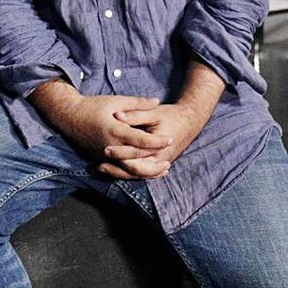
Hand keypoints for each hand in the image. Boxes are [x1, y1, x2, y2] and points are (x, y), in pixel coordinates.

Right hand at [29, 81, 172, 176]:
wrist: (69, 116)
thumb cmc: (93, 106)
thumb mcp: (116, 101)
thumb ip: (137, 103)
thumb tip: (156, 102)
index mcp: (115, 130)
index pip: (141, 140)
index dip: (157, 141)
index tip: (170, 139)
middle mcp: (110, 146)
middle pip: (136, 158)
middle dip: (154, 161)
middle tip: (169, 161)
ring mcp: (104, 155)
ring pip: (128, 168)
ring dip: (146, 171)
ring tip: (161, 171)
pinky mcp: (101, 159)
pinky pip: (120, 169)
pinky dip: (134, 171)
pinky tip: (145, 170)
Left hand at [99, 61, 224, 179]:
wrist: (189, 122)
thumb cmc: (171, 116)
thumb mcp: (154, 113)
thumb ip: (135, 114)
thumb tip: (117, 115)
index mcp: (159, 147)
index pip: (137, 155)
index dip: (120, 153)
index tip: (104, 149)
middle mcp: (160, 159)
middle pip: (135, 170)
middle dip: (116, 169)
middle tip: (98, 165)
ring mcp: (159, 164)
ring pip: (137, 175)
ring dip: (119, 173)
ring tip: (100, 168)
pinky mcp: (156, 164)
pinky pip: (140, 173)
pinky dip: (126, 172)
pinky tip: (112, 169)